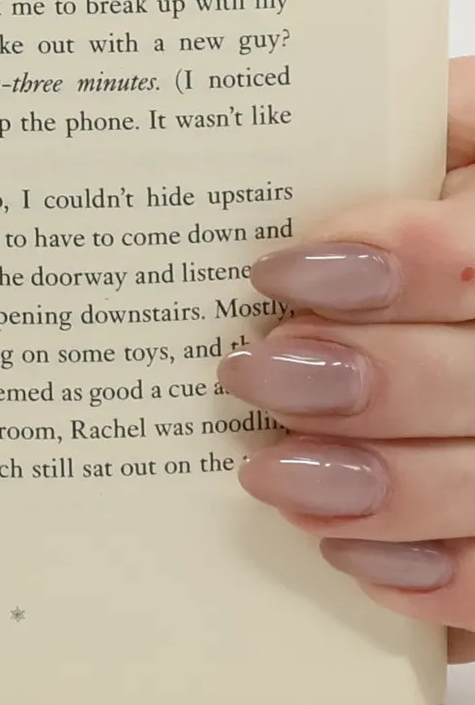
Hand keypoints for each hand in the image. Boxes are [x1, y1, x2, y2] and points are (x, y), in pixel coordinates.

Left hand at [221, 58, 474, 660]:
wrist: (469, 310)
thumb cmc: (456, 221)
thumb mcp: (462, 145)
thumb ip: (423, 128)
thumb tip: (322, 134)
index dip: (396, 263)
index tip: (279, 273)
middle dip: (369, 381)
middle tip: (252, 373)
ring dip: (382, 487)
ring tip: (273, 475)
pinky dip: (435, 575)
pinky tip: (354, 557)